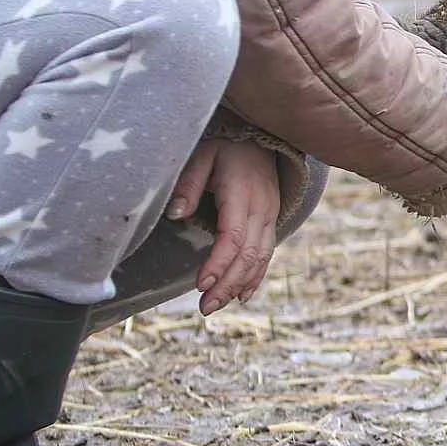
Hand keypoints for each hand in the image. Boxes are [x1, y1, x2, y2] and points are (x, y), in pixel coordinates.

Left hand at [166, 138, 282, 315]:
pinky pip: (267, 254)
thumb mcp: (201, 155)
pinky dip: (256, 277)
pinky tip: (242, 295)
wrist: (260, 137)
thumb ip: (189, 184)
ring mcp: (270, 216)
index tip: (200, 285)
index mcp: (243, 193)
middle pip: (249, 255)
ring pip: (260, 258)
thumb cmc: (224, 146)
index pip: (233, 236)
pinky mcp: (271, 221)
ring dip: (239, 285)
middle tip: (204, 308)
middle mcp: (262, 208)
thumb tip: (176, 214)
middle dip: (227, 284)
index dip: (218, 263)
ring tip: (215, 305)